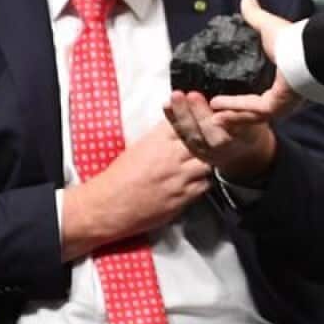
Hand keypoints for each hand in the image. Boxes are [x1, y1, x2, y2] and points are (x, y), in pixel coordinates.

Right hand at [61, 121, 211, 259]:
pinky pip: (204, 185)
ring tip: (208, 159)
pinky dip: (204, 180)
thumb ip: (160, 135)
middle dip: (209, 137)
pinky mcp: (181, 198)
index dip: (197, 118)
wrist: (109, 205)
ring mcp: (178, 178)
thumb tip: (177, 124)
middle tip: (215, 137)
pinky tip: (200, 178)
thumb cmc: (120, 175)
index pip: (186, 121)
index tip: (203, 118)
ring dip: (209, 160)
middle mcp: (170, 157)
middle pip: (202, 140)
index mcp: (157, 140)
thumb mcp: (138, 146)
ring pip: (208, 163)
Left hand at [164, 90, 276, 182]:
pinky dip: (173, 120)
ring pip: (195, 137)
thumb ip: (245, 110)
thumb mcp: (255, 116)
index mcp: (246, 138)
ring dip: (183, 116)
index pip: (239, 128)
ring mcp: (209, 152)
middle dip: (201, 115)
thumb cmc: (249, 125)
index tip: (217, 105)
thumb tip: (232, 93)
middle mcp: (227, 148)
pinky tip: (166, 104)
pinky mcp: (196, 150)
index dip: (229, 119)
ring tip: (176, 96)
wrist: (242, 151)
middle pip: (213, 136)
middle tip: (192, 94)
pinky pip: (183, 135)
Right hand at [209, 0, 303, 120]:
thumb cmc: (291, 40)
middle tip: (212, 115)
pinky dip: (234, 106)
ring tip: (211, 117)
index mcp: (281, 82)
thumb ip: (254, 16)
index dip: (241, 99)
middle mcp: (281, 97)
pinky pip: (252, 109)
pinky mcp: (276, 106)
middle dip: (233, 114)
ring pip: (250, 115)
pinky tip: (217, 105)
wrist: (306, 50)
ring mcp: (280, 105)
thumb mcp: (267, 26)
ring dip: (230, 114)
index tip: (222, 99)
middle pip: (253, 111)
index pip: (259, 95)